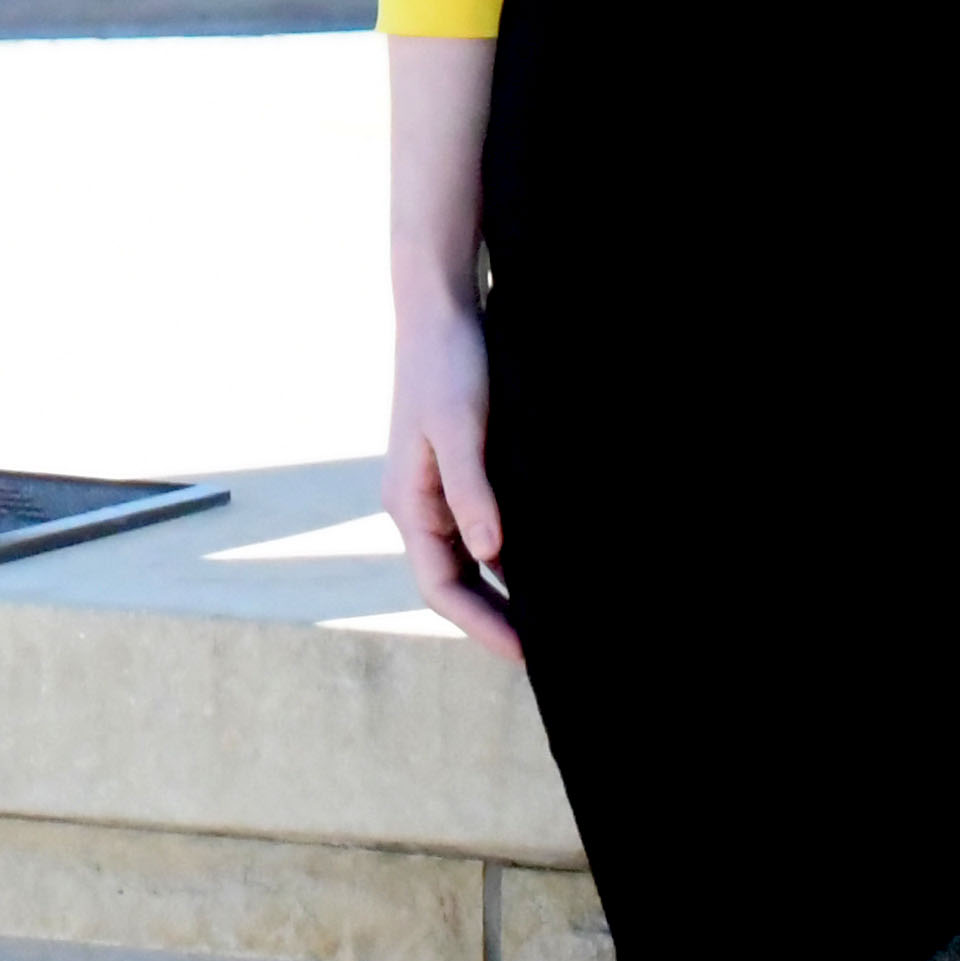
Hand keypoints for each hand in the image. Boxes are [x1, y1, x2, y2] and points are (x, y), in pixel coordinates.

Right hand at [386, 284, 519, 655]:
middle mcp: (417, 504)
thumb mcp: (462, 427)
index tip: (524, 653)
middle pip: (452, 582)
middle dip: (492, 619)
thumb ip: (473, 491)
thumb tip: (492, 553)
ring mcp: (435, 490)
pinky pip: (479, 530)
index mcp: (408, 502)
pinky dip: (507, 556)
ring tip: (550, 619)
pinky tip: (543, 564)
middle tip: (547, 650)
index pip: (439, 587)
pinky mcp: (457, 472)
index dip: (480, 624)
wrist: (440, 307)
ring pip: (468, 559)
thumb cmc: (448, 363)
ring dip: (500, 591)